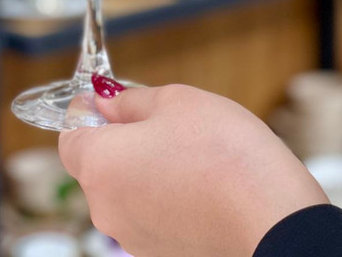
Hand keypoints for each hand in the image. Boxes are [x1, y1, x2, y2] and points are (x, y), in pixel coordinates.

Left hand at [59, 84, 326, 256]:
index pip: (69, 136)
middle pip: (97, 165)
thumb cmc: (224, 154)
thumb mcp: (175, 101)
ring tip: (190, 153)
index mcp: (100, 164)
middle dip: (121, 140)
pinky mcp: (161, 254)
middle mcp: (106, 208)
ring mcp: (133, 238)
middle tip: (162, 121)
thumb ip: (129, 101)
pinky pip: (150, 214)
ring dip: (145, 168)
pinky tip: (200, 183)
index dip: (86, 114)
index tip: (108, 101)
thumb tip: (104, 101)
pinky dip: (164, 196)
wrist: (273, 217)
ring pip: (126, 190)